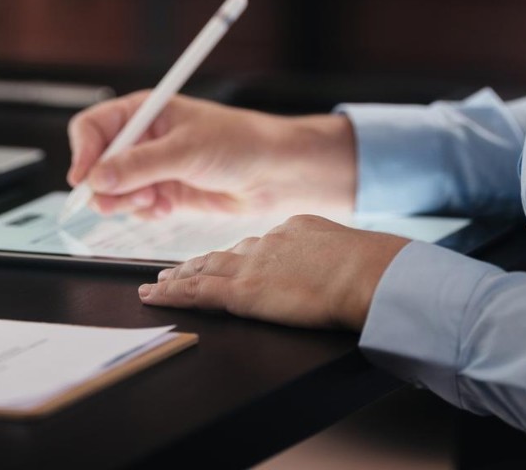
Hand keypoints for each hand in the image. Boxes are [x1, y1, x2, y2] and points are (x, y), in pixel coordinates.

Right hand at [66, 91, 356, 217]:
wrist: (276, 173)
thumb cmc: (239, 143)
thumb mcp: (186, 151)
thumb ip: (140, 165)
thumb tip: (97, 179)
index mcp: (144, 111)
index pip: (93, 127)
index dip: (83, 152)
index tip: (83, 180)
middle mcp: (144, 137)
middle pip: (98, 162)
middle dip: (105, 184)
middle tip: (117, 202)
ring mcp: (153, 166)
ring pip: (114, 189)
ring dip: (126, 201)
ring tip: (152, 203)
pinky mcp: (165, 192)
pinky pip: (136, 206)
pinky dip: (145, 212)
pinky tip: (166, 208)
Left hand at [137, 215, 410, 331]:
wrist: (368, 272)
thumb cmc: (372, 268)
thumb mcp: (347, 248)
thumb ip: (328, 252)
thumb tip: (331, 263)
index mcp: (294, 231)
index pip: (256, 244)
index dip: (234, 253)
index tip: (221, 257)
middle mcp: (267, 242)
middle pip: (223, 253)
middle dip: (197, 262)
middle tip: (174, 267)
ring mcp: (252, 266)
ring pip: (204, 269)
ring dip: (180, 275)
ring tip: (161, 281)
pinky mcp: (243, 292)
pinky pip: (198, 292)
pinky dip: (172, 293)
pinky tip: (153, 295)